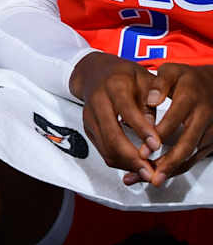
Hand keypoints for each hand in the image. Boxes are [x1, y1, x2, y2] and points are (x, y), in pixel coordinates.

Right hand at [70, 51, 165, 184]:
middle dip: (132, 157)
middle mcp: (98, 102)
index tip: (157, 145)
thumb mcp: (144, 79)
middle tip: (151, 171)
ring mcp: (90, 117)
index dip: (142, 130)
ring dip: (126, 164)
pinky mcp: (88, 128)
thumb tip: (155, 131)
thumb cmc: (124, 76)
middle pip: (112, 135)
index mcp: (115, 86)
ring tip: (146, 172)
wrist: (93, 72)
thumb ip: (151, 103)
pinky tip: (135, 165)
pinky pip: (102, 150)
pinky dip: (119, 162)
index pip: (127, 111)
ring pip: (106, 147)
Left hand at [147, 62, 212, 180]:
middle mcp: (204, 119)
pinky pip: (194, 159)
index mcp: (191, 100)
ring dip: (170, 170)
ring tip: (149, 180)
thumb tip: (150, 99)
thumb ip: (160, 83)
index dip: (158, 137)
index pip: (174, 120)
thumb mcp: (173, 71)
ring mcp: (210, 133)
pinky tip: (159, 176)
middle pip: (187, 145)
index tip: (143, 150)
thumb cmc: (188, 79)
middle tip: (150, 176)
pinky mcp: (210, 143)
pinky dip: (177, 169)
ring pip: (190, 156)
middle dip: (168, 163)